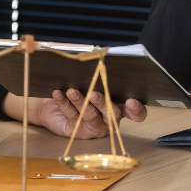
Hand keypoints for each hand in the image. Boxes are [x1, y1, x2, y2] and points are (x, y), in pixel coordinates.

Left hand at [2, 89, 146, 138]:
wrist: (54, 104)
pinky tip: (59, 93)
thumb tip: (98, 59)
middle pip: (112, 113)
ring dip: (81, 102)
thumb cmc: (79, 88)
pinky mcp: (78, 131)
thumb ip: (99, 75)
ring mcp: (94, 127)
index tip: (130, 100)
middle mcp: (109, 120)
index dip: (136, 109)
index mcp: (119, 107)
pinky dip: (64, 103)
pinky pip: (71, 117)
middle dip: (102, 102)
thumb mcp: (91, 80)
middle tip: (93, 93)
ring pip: (90, 115)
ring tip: (72, 91)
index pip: (135, 113)